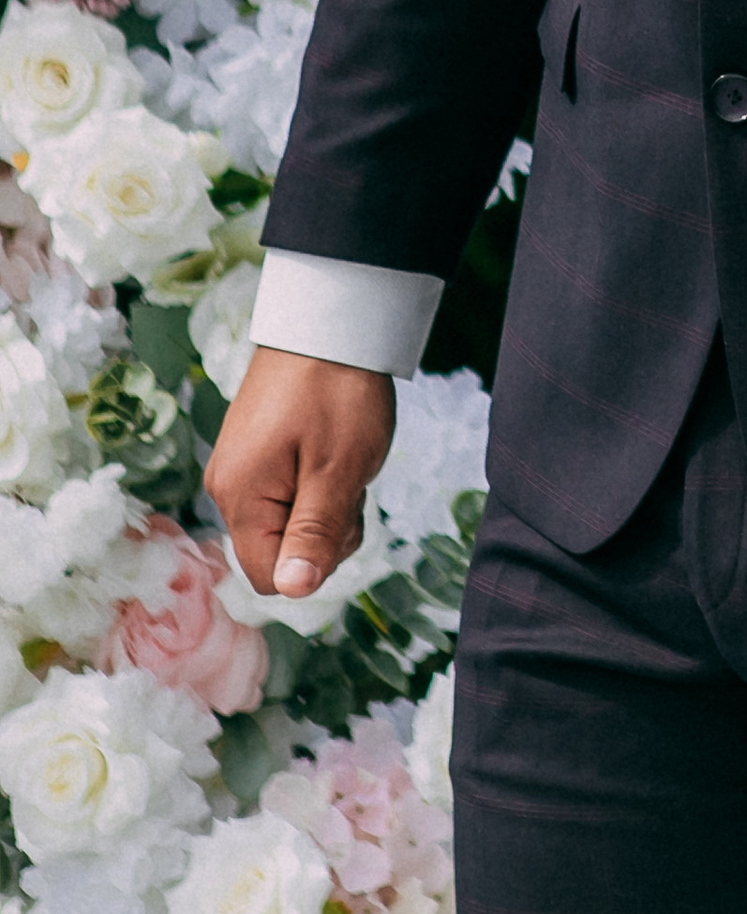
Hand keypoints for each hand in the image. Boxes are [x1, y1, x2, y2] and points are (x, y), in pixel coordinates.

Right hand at [206, 348, 396, 596]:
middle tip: (349, 480)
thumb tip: (295, 592)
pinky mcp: (258, 452)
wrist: (331, 321)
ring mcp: (242, 467)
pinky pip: (289, 494)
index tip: (342, 514)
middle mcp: (229, 487)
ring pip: (290, 523)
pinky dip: (319, 482)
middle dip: (325, 532)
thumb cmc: (338, 392)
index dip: (315, 562)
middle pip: (281, 553)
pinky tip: (334, 448)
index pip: (271, 578)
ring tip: (344, 458)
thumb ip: (314, 534)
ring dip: (327, 505)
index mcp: (241, 497)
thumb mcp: (338, 470)